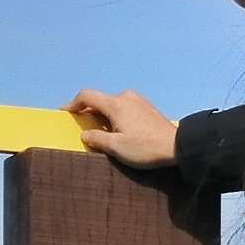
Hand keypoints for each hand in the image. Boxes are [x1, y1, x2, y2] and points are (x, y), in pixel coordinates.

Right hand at [63, 88, 177, 168]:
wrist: (177, 146)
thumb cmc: (145, 148)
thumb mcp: (116, 147)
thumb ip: (97, 139)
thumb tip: (85, 135)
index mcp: (115, 104)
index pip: (86, 96)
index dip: (73, 104)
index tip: (66, 113)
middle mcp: (125, 97)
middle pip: (100, 100)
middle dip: (89, 113)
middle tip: (85, 129)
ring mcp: (138, 100)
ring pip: (113, 104)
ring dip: (104, 116)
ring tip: (104, 133)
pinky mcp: (147, 107)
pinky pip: (125, 107)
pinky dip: (116, 116)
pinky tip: (120, 131)